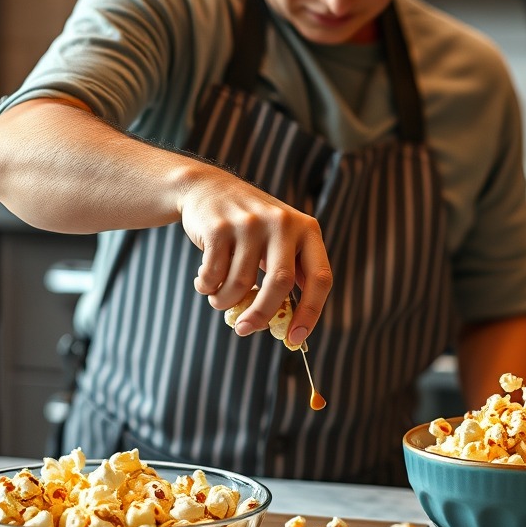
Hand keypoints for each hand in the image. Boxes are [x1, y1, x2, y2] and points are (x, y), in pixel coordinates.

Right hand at [180, 164, 331, 345]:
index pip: (320, 278)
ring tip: (219, 297)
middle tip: (244, 331)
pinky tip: (204, 281)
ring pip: (241, 283)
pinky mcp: (219, 227)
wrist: (208, 187)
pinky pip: (213, 275)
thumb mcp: (279, 241)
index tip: (296, 339)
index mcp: (307, 230)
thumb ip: (288, 276)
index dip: (311, 313)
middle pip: (280, 283)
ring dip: (224, 301)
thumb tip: (288, 328)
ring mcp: (250, 222)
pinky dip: (206, 287)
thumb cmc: (250, 228)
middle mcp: (282, 224)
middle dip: (261, 315)